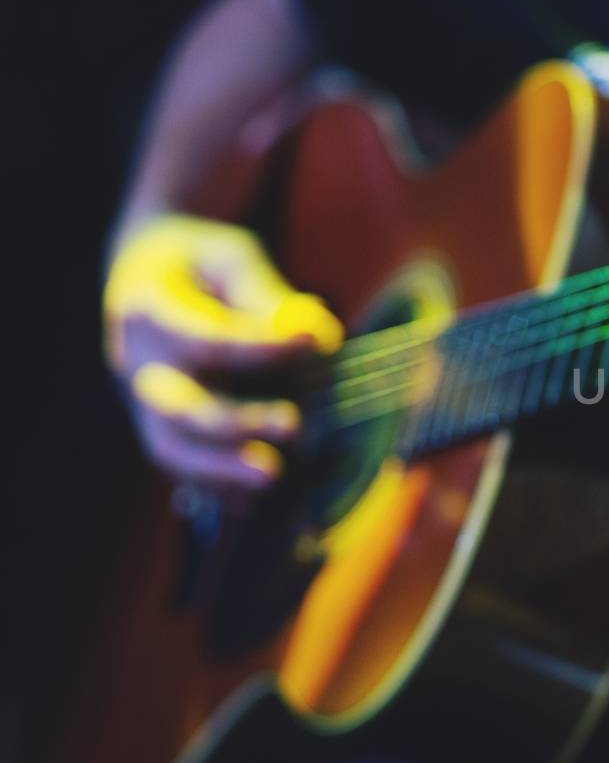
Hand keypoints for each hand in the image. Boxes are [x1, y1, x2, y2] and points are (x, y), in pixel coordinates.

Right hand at [104, 214, 342, 493]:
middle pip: (177, 409)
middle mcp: (136, 364)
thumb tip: (318, 333)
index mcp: (146, 312)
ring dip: (221, 472)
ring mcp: (142, 403)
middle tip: (295, 427)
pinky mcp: (160, 428)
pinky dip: (215, 490)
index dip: (262, 347)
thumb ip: (267, 294)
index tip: (316, 342)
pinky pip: (181, 470)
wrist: (149, 274)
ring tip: (273, 479)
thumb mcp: (230, 259)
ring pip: (170, 450)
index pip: (207, 342)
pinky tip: (255, 504)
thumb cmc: (201, 264)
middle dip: (235, 424)